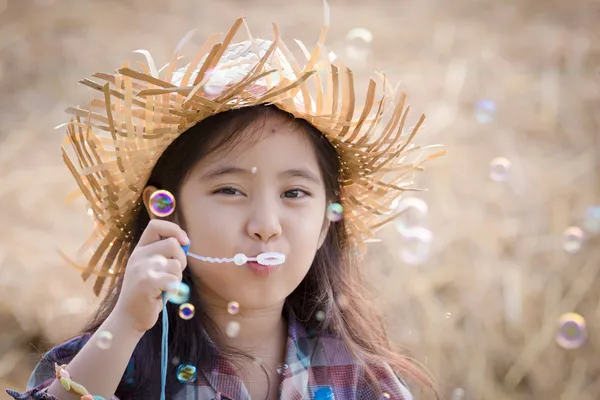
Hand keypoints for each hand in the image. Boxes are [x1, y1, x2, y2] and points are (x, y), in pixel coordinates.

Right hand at [112, 219, 188, 334]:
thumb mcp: (151, 268)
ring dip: (177, 276)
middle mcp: (139, 256)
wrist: (129, 318)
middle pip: (173, 244)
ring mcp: (142, 268)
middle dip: (181, 259)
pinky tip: (164, 294)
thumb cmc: (147, 292)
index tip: (184, 241)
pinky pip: (174, 278)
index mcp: (140, 249)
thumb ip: (163, 254)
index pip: (156, 225)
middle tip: (173, 274)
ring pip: (176, 263)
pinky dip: (174, 288)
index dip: (174, 229)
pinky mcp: (148, 282)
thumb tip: (185, 241)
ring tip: (166, 286)